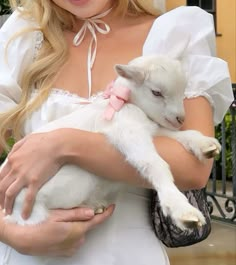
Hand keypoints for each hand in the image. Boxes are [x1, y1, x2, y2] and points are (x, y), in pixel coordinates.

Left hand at [0, 130, 63, 218]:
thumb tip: (12, 154)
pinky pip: (28, 198)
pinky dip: (25, 208)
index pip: (0, 176)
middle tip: (1, 206)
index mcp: (13, 159)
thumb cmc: (45, 140)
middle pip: (1, 187)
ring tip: (8, 213)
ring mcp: (24, 176)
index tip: (0, 193)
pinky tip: (25, 215)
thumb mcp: (26, 139)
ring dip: (7, 205)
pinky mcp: (35, 181)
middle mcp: (15, 169)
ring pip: (9, 194)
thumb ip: (17, 147)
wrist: (58, 144)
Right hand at [0, 205, 114, 256]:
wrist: (26, 240)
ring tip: (63, 221)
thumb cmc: (41, 225)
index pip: (97, 221)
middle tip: (74, 211)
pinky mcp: (66, 252)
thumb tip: (93, 212)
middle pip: (87, 226)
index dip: (106, 214)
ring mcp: (72, 248)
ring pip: (81, 233)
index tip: (112, 207)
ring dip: (78, 226)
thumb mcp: (59, 215)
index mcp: (77, 231)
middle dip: (85, 218)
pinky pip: (75, 240)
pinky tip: (61, 229)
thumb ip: (77, 214)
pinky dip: (73, 234)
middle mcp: (78, 241)